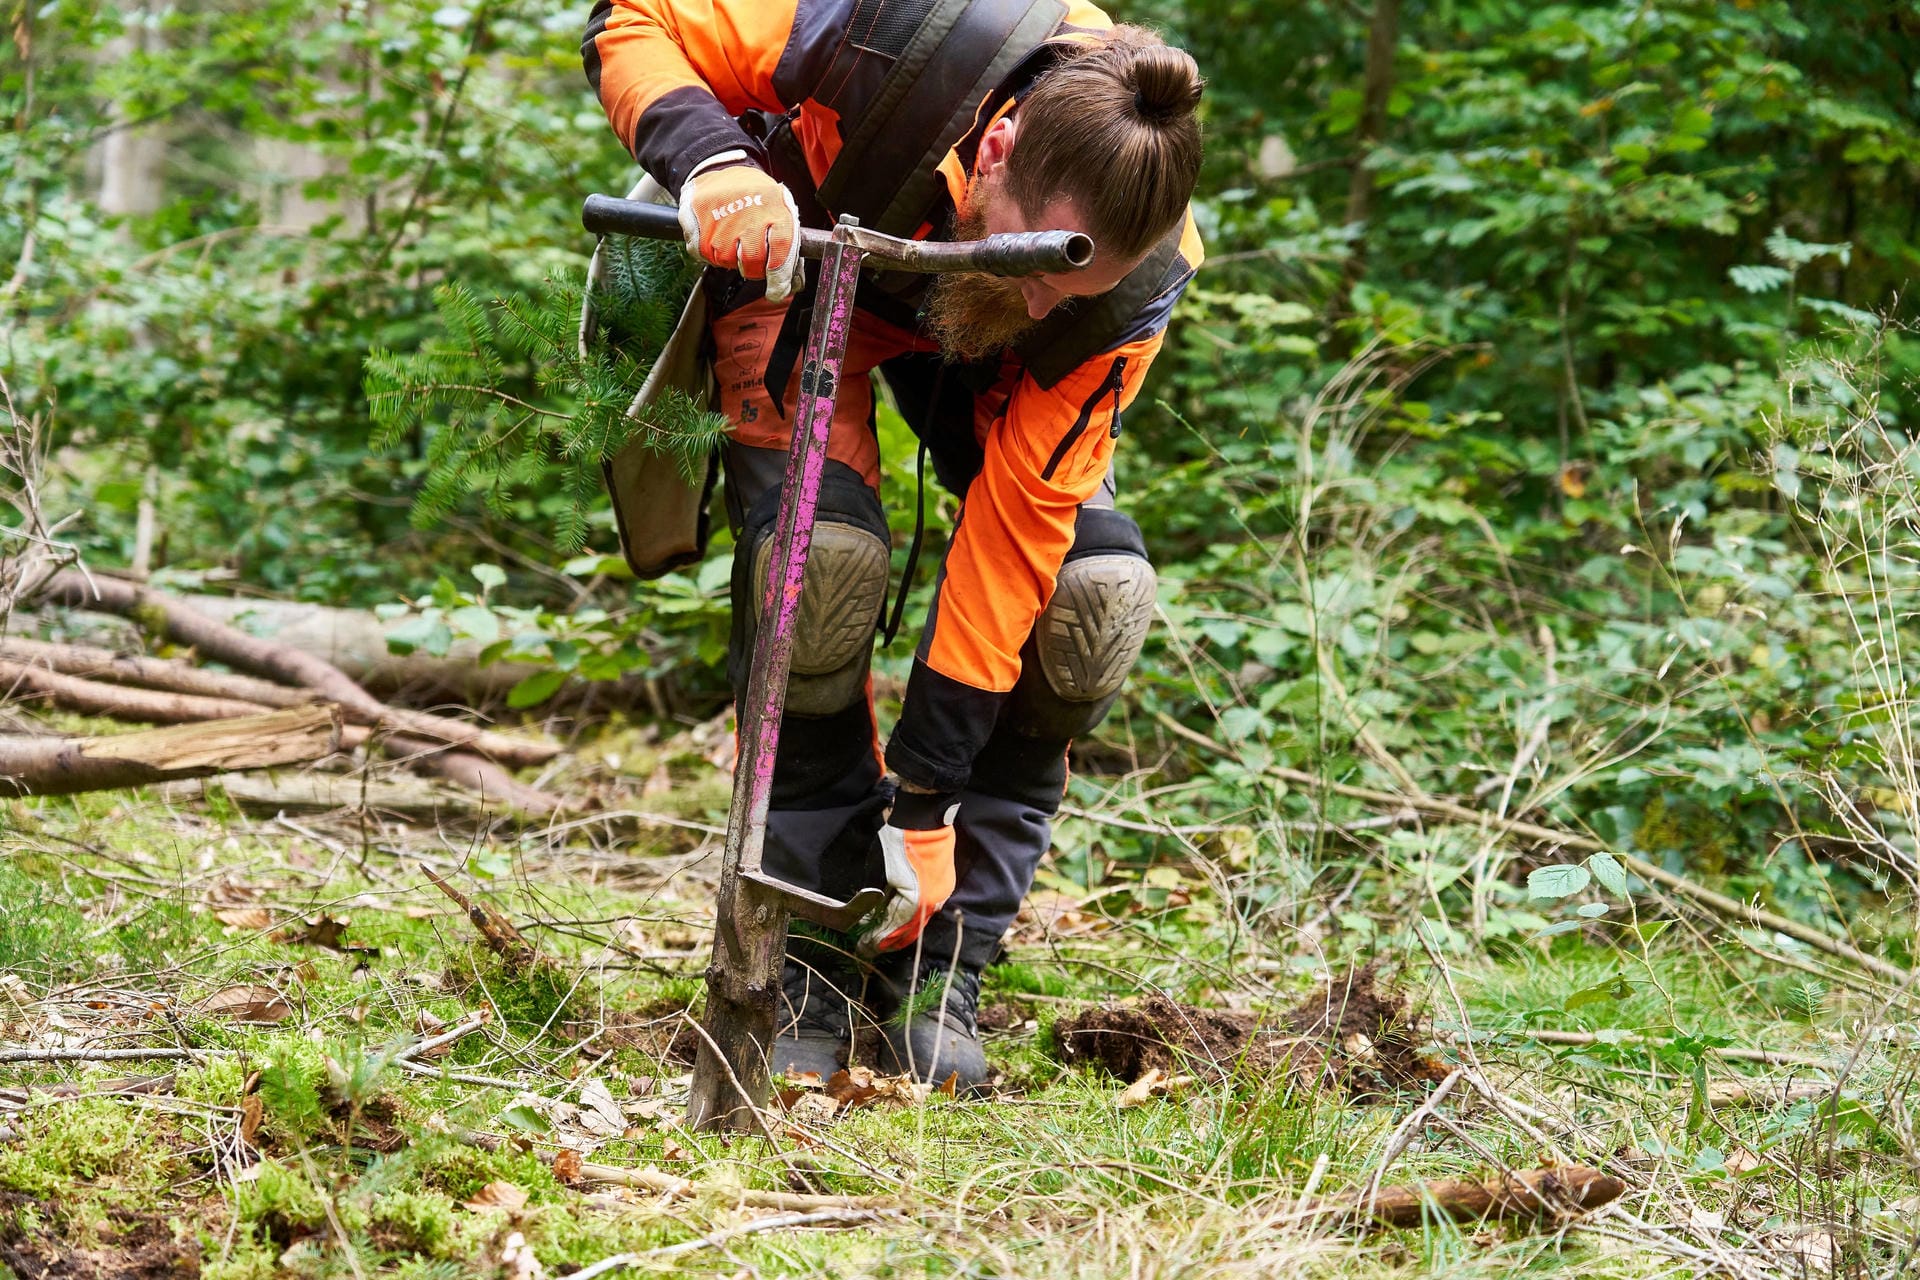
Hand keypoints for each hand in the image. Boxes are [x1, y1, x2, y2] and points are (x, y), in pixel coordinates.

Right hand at [676, 161, 802, 302]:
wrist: (720, 171)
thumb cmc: (756, 197)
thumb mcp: (780, 212)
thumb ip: (790, 249)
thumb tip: (794, 284)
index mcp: (775, 210)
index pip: (780, 253)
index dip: (779, 278)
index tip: (777, 292)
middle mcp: (747, 215)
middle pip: (752, 262)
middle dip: (754, 270)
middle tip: (753, 259)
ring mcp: (720, 219)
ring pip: (727, 261)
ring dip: (731, 257)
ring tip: (734, 236)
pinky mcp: (696, 222)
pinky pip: (705, 255)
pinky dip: (711, 251)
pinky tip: (717, 233)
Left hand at [856, 790, 958, 954]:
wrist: (923, 818)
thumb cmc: (897, 841)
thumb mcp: (878, 871)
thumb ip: (876, 899)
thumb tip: (870, 917)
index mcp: (915, 901)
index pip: (892, 929)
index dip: (876, 941)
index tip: (863, 947)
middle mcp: (932, 903)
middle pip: (908, 932)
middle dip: (888, 942)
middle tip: (870, 948)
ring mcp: (941, 894)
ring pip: (919, 922)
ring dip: (901, 932)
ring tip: (883, 939)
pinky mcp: (944, 885)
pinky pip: (927, 910)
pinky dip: (912, 919)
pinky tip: (901, 921)